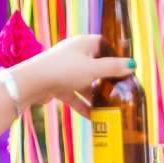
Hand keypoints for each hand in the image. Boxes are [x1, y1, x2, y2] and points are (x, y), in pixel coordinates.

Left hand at [18, 34, 132, 112]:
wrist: (31, 83)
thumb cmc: (64, 70)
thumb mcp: (93, 69)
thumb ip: (113, 68)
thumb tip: (132, 64)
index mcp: (84, 44)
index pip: (104, 45)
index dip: (115, 55)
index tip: (127, 68)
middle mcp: (75, 55)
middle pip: (96, 65)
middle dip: (107, 78)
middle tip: (121, 89)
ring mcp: (65, 70)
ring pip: (85, 82)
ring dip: (96, 94)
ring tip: (110, 106)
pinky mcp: (58, 84)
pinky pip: (75, 95)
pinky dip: (83, 105)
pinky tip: (94, 117)